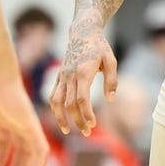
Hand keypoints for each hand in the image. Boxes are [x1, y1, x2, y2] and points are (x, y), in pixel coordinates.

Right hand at [0, 77, 48, 165]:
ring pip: (31, 149)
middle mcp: (18, 121)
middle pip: (21, 147)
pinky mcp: (33, 125)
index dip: (0, 156)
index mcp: (4, 118)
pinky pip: (40, 147)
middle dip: (17, 164)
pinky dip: (39, 161)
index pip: (6, 141)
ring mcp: (27, 123)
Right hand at [49, 16, 117, 136]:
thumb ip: (111, 80)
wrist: (82, 33)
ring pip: (57, 101)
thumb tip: (111, 99)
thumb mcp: (111, 60)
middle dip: (78, 120)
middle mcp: (70, 75)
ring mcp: (62, 76)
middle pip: (70, 103)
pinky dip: (55, 108)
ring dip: (61, 118)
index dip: (86, 113)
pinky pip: (53, 95)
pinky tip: (61, 119)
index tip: (93, 124)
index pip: (81, 98)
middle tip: (88, 132)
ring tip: (68, 131)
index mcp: (83, 71)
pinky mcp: (59, 76)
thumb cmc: (99, 46)